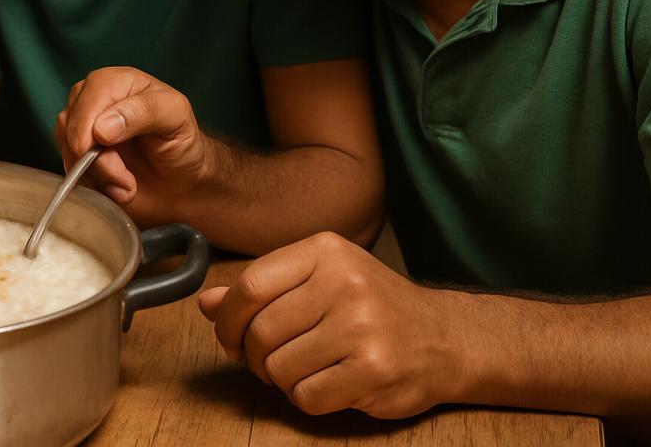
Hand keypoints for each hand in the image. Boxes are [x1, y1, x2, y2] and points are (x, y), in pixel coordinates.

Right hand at [53, 67, 207, 226]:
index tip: (106, 149)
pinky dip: (91, 184)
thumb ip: (144, 111)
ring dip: (97, 175)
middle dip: (96, 160)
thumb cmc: (182, 145)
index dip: (90, 126)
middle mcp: (94, 100)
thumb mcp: (176, 118)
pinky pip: (68, 168)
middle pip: (71, 124)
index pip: (89, 96)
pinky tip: (115, 186)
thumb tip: (100, 128)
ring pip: (67, 149)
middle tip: (126, 178)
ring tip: (127, 182)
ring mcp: (82, 128)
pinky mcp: (77, 154)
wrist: (181, 184)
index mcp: (117, 82)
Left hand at [197, 232, 466, 418]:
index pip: (250, 286)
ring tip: (304, 370)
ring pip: (280, 367)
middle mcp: (344, 282)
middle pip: (261, 331)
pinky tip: (327, 384)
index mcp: (325, 251)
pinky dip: (306, 398)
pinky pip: (306, 396)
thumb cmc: (371, 306)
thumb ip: (263, 290)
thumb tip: (205, 304)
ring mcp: (362, 326)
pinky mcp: (374, 370)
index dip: (227, 319)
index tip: (228, 338)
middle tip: (267, 362)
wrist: (446, 338)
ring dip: (281, 379)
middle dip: (253, 356)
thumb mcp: (319, 280)